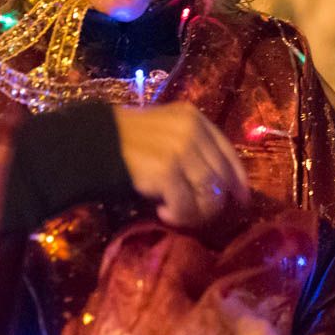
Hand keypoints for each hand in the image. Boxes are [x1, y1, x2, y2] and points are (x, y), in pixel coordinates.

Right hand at [114, 102, 249, 226]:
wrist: (93, 145)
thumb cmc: (130, 144)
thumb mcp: (167, 135)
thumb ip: (195, 150)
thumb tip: (224, 186)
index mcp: (195, 118)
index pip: (229, 152)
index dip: (238, 179)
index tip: (241, 199)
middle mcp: (193, 130)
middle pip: (221, 178)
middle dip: (212, 202)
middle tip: (194, 214)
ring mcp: (181, 149)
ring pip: (209, 195)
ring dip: (194, 213)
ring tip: (173, 213)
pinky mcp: (167, 170)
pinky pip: (186, 206)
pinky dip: (177, 216)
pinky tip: (162, 212)